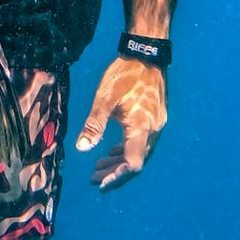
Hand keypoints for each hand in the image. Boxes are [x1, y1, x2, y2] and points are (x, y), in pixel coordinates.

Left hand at [75, 57, 166, 190]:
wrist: (147, 55)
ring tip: (98, 166)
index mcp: (141, 128)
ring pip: (138, 151)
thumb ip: (94, 125)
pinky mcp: (156, 118)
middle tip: (93, 178)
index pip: (132, 163)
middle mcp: (153, 130)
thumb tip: (82, 148)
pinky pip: (142, 141)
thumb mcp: (104, 99)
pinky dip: (126, 149)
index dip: (117, 177)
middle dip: (114, 171)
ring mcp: (157, 124)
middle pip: (135, 161)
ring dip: (119, 161)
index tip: (100, 184)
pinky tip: (112, 150)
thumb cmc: (124, 75)